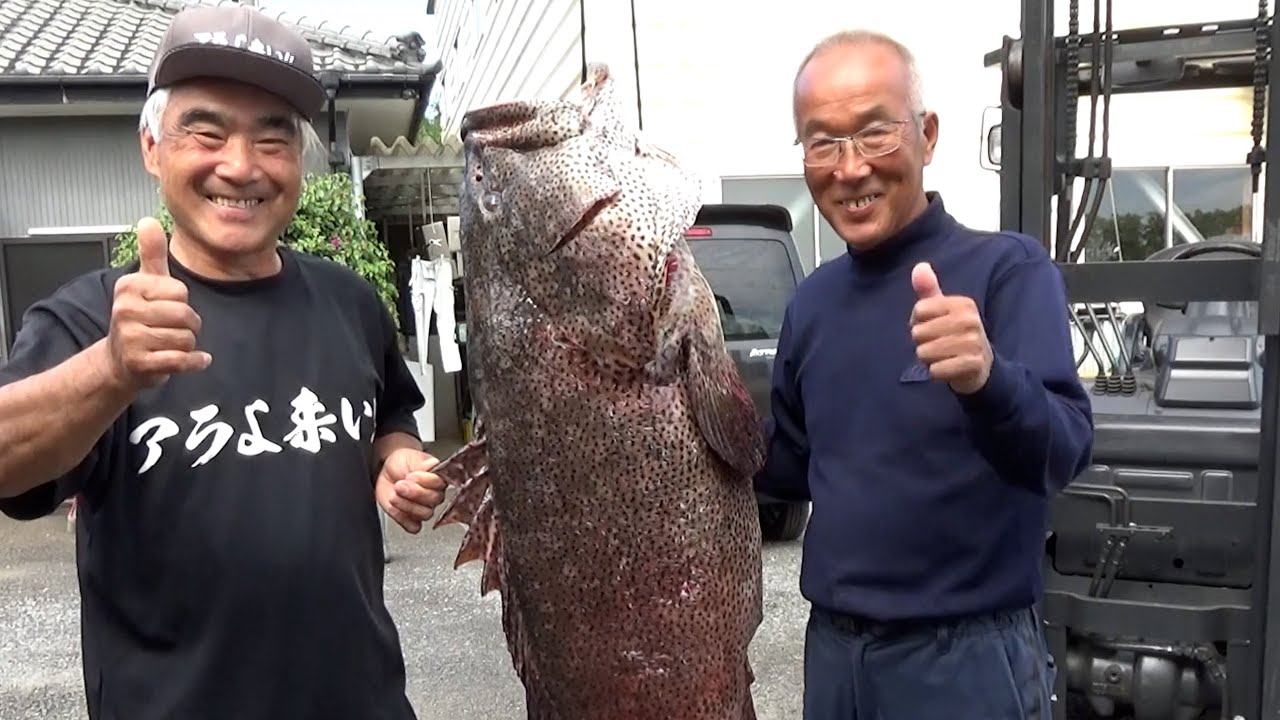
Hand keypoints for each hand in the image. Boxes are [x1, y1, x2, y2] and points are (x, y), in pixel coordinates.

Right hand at [106, 218, 209, 389]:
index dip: (182, 302)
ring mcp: (131, 338)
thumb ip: (151, 254)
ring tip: (169, 344)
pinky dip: (196, 362)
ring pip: (186, 339)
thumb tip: (148, 221)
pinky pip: (182, 360)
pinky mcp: (140, 364)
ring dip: (188, 345)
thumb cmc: (139, 318)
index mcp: (129, 286)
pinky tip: (195, 360)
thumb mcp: (145, 283)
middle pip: (186, 316)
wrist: (120, 361)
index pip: (181, 291)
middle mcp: (125, 310)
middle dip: (189, 326)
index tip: (164, 308)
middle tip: (171, 330)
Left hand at [375, 448, 445, 532]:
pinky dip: (403, 519)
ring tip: (394, 496)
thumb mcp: (413, 457)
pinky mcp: (412, 519)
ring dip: (407, 506)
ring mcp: (424, 508)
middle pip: (433, 501)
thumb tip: (432, 466)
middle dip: (413, 493)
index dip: (425, 481)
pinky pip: (413, 527)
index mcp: (439, 478)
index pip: (440, 483)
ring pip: (424, 515)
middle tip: (400, 485)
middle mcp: (435, 495)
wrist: (387, 470)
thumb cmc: (402, 463)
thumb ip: (424, 464)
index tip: (411, 475)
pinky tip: (395, 508)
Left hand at [908, 262, 992, 394]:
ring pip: (924, 353)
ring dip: (929, 359)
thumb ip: (929, 290)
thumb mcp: (943, 311)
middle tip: (940, 345)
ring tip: (944, 356)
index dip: (918, 322)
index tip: (934, 327)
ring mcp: (973, 342)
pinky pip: (935, 370)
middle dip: (922, 343)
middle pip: (918, 333)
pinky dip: (936, 373)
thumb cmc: (955, 334)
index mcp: (963, 304)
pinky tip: (948, 369)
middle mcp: (970, 320)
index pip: (919, 310)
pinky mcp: (972, 364)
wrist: (981, 367)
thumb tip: (920, 266)